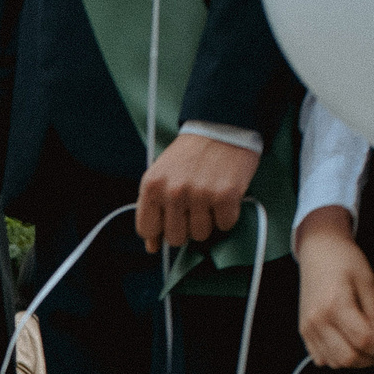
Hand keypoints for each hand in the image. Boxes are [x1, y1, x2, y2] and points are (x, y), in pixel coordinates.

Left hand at [136, 132, 257, 253]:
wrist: (220, 127)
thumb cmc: (190, 155)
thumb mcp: (161, 176)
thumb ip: (152, 209)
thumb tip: (151, 246)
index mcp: (152, 186)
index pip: (147, 230)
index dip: (159, 231)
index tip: (169, 222)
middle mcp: (173, 192)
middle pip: (175, 238)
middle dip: (185, 228)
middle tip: (193, 207)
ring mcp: (199, 195)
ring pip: (200, 235)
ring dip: (207, 221)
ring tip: (208, 198)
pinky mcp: (225, 196)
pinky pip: (224, 225)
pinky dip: (226, 215)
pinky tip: (223, 196)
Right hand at [293, 208, 373, 369]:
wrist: (319, 251)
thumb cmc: (343, 260)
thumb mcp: (368, 282)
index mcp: (335, 304)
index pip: (364, 340)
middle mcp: (318, 320)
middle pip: (349, 357)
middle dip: (373, 358)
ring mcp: (309, 328)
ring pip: (336, 362)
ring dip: (357, 360)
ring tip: (369, 345)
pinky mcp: (304, 332)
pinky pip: (322, 359)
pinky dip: (339, 358)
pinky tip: (349, 344)